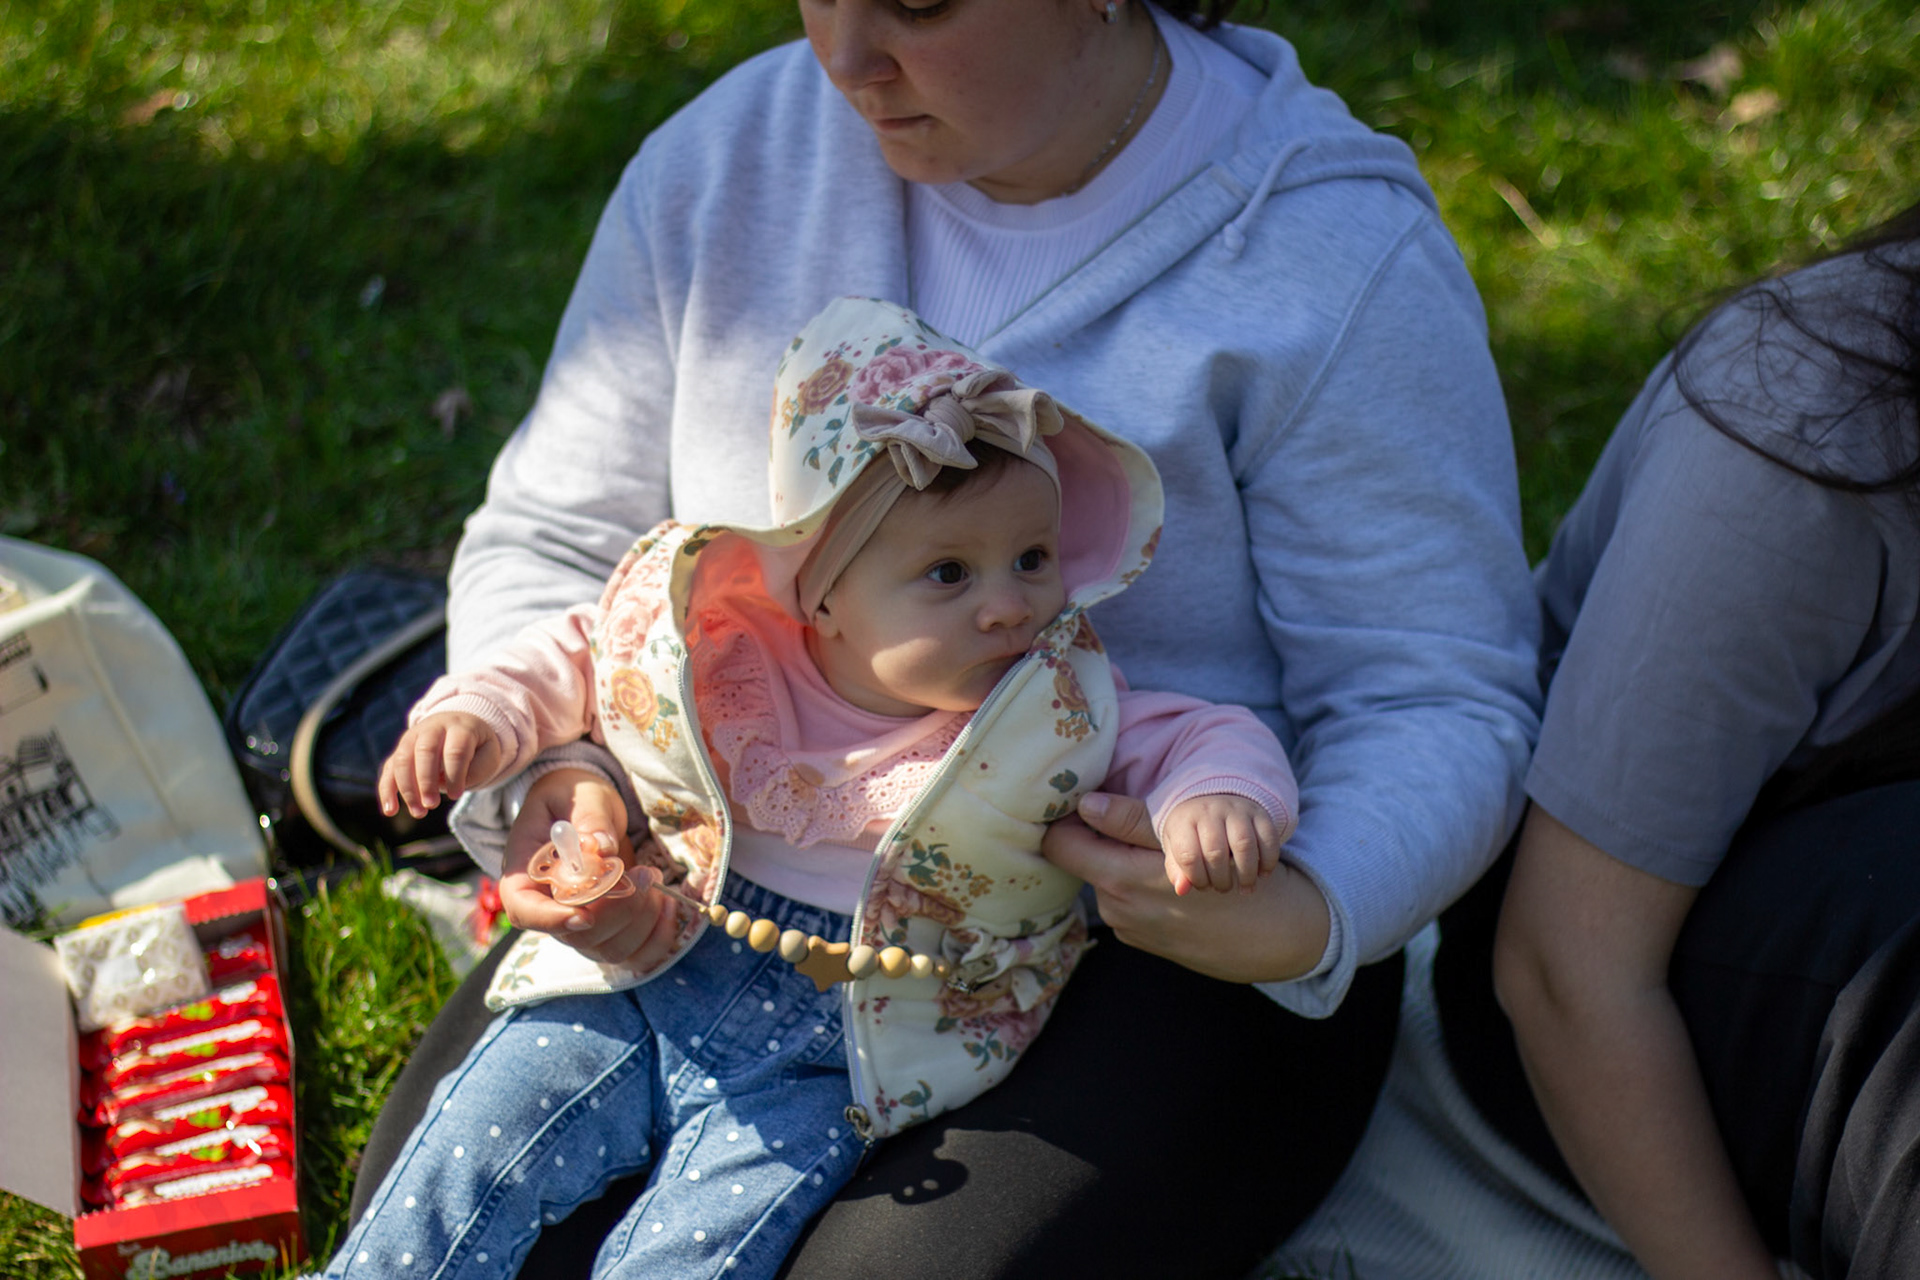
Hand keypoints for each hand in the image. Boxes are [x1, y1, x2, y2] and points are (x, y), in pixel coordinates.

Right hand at [380, 712, 503, 818]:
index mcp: (459, 727)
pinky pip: (389, 769)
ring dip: (407, 788)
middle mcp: (432, 728)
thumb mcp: (488, 755)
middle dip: (426, 781)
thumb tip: (448, 785)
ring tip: (419, 813)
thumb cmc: (476, 747)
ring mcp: (412, 737)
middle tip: (432, 805)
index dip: (454, 775)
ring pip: (402, 759)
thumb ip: (476, 769)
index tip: (455, 796)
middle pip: (424, 751)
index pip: (455, 750)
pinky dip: (387, 790)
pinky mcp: (400, 751)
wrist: (459, 726)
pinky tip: (390, 811)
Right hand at [500, 768, 687, 970]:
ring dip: (641, 919)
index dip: (550, 920)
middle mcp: (549, 906)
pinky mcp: (608, 930)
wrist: (584, 807)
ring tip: (653, 877)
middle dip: (618, 910)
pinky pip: (634, 954)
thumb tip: (601, 849)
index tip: (584, 914)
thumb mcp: (582, 795)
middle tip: (646, 873)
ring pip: (609, 948)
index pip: (523, 910)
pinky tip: (667, 904)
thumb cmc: (575, 797)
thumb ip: (590, 819)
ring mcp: (579, 923)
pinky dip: (658, 937)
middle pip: (576, 935)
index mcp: (526, 872)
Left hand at [1043, 792, 1329, 982]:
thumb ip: (1129, 822)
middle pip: (1084, 859)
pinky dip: (1140, 883)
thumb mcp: (1182, 843)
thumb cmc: (1233, 885)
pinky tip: (1173, 880)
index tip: (1078, 801)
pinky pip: (1126, 899)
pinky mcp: (1142, 939)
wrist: (1274, 939)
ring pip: (1107, 876)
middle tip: (1138, 820)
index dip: (1065, 819)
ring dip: (1124, 859)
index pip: (1060, 845)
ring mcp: (1128, 928)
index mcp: (1118, 881)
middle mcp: (1115, 909)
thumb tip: (1084, 803)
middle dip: (1101, 837)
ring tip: (1166, 852)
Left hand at [1160, 793, 1283, 894]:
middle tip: (1223, 888)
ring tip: (1245, 888)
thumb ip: (1176, 870)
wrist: (1212, 801)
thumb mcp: (1176, 848)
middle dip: (1221, 880)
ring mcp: (1236, 810)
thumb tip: (1181, 889)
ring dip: (1246, 874)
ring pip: (1244, 845)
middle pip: (1216, 852)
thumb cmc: (1192, 834)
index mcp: (1184, 821)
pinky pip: (1268, 838)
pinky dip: (1268, 861)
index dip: (1197, 879)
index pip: (1188, 856)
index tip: (1203, 886)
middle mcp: (1210, 811)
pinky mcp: (1259, 813)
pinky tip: (1262, 874)